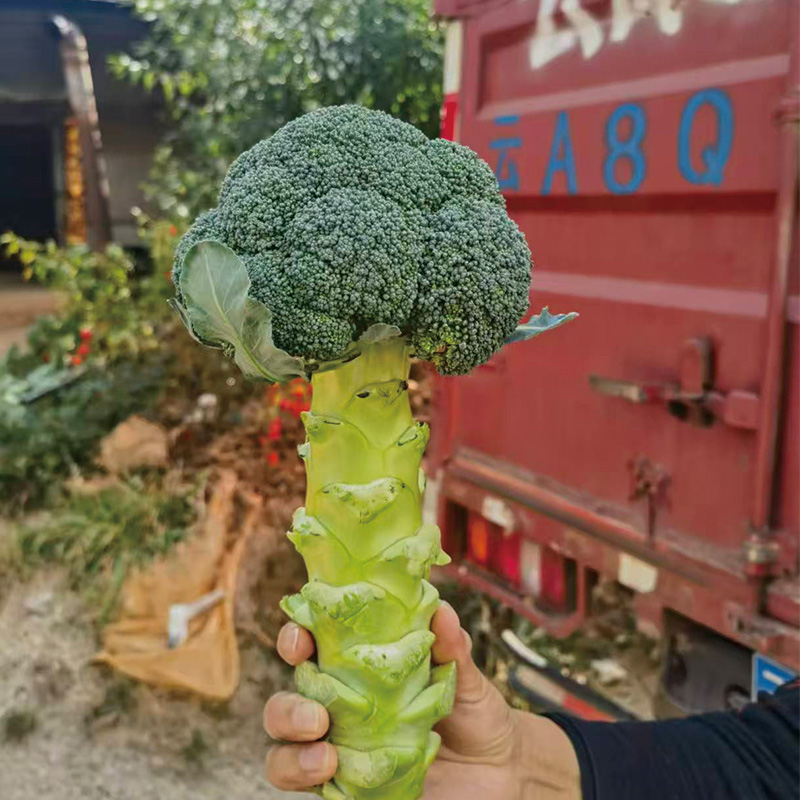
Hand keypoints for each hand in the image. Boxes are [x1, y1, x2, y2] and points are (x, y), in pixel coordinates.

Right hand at [263, 602, 581, 798]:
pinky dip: (317, 789)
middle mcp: (339, 712)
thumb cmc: (474, 713)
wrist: (502, 773)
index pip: (309, 650)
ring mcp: (341, 756)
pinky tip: (337, 781)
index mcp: (355, 672)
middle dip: (287, 709)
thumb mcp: (465, 677)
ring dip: (293, 757)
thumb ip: (451, 647)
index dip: (294, 640)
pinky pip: (320, 796)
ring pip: (285, 756)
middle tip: (317, 715)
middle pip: (284, 707)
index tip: (301, 639)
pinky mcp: (352, 794)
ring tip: (327, 759)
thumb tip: (442, 610)